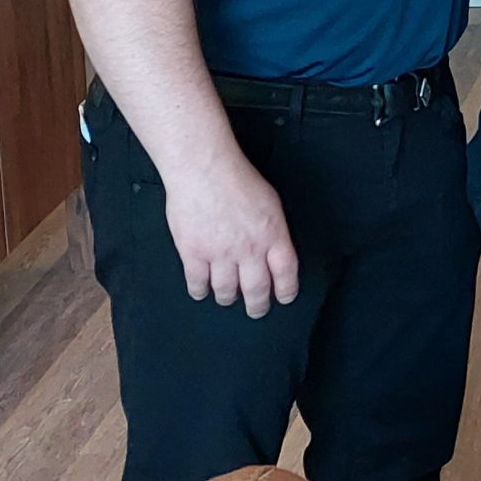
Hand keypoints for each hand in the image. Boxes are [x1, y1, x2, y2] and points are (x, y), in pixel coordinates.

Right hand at [162, 155, 298, 317]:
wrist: (204, 169)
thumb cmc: (238, 178)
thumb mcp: (270, 202)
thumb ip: (273, 229)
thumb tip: (274, 248)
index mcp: (273, 235)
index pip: (286, 273)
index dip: (287, 290)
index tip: (285, 298)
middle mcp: (249, 250)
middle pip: (257, 290)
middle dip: (258, 305)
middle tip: (257, 311)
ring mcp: (220, 254)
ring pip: (226, 291)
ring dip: (228, 298)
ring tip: (228, 298)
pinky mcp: (193, 254)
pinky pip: (197, 283)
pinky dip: (200, 291)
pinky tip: (201, 291)